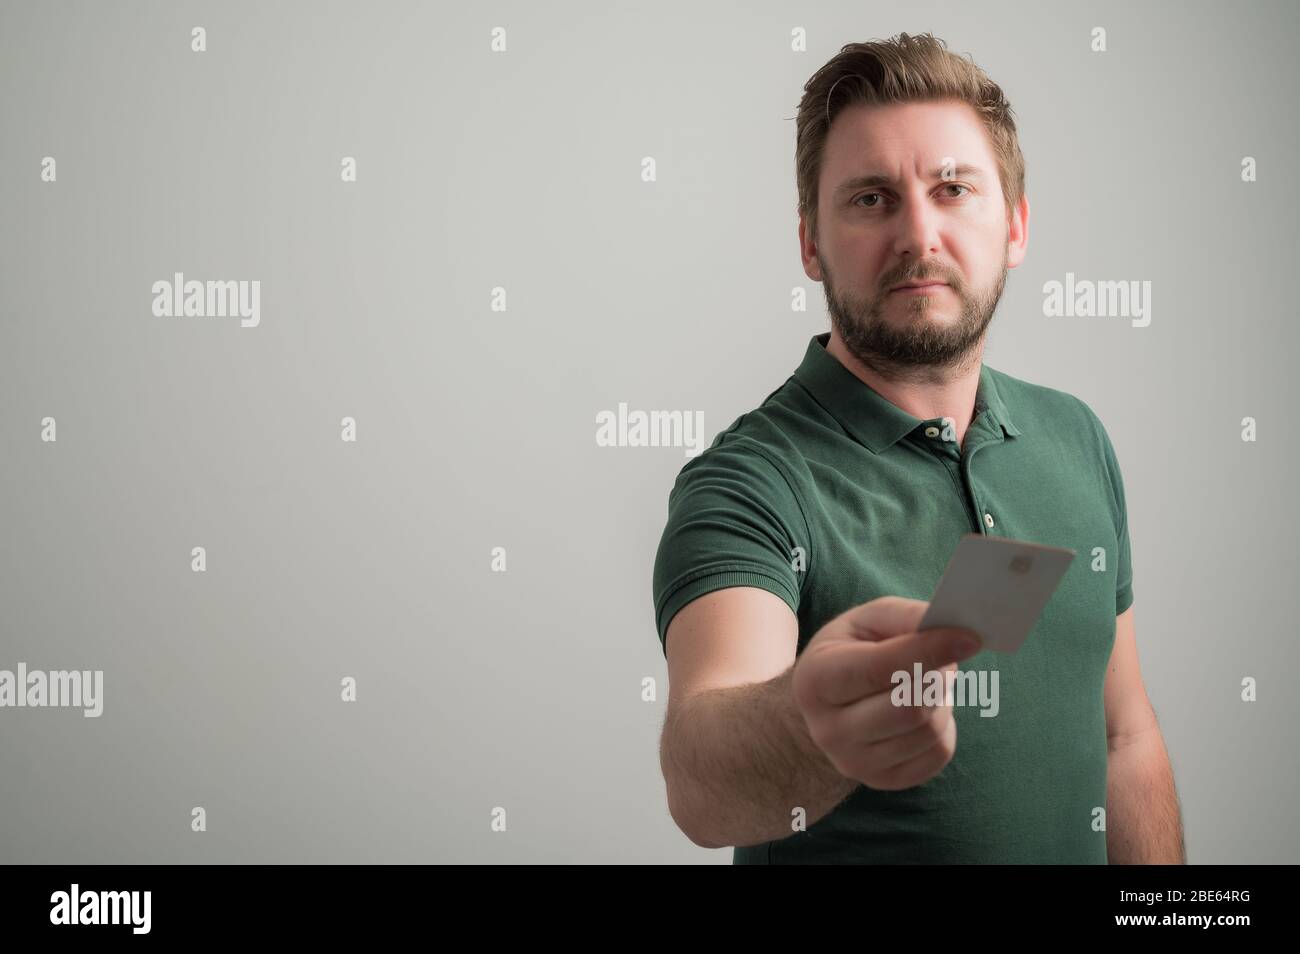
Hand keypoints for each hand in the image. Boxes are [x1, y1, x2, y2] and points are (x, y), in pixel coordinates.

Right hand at [791, 595, 981, 790]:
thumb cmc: (851, 652)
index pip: (879, 669)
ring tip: (930, 681)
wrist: (826, 705)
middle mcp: (828, 730)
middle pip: (909, 708)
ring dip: (943, 699)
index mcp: (816, 681)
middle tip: (944, 658)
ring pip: (928, 731)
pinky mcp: (883, 780)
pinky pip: (938, 753)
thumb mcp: (865, 621)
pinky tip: (927, 709)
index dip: (927, 651)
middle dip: (939, 677)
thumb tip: (953, 629)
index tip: (969, 637)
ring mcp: (854, 762)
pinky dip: (945, 725)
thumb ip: (903, 617)